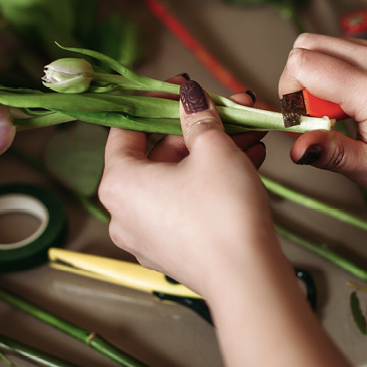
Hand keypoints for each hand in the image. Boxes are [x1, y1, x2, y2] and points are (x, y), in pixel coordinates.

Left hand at [98, 78, 273, 296]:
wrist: (248, 278)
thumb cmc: (223, 214)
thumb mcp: (213, 150)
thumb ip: (198, 117)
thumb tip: (190, 97)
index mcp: (119, 183)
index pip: (127, 128)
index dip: (155, 102)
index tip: (179, 88)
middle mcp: (124, 211)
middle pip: (159, 154)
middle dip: (197, 129)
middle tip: (227, 110)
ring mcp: (147, 234)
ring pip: (178, 178)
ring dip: (212, 154)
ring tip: (247, 135)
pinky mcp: (172, 248)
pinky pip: (186, 203)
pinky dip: (210, 182)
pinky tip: (245, 162)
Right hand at [278, 33, 366, 210]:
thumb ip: (330, 153)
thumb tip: (297, 147)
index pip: (305, 63)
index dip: (292, 91)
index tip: (305, 117)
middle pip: (312, 44)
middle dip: (304, 79)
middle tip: (323, 113)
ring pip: (332, 43)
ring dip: (326, 75)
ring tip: (346, 110)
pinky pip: (357, 48)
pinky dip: (348, 71)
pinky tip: (362, 99)